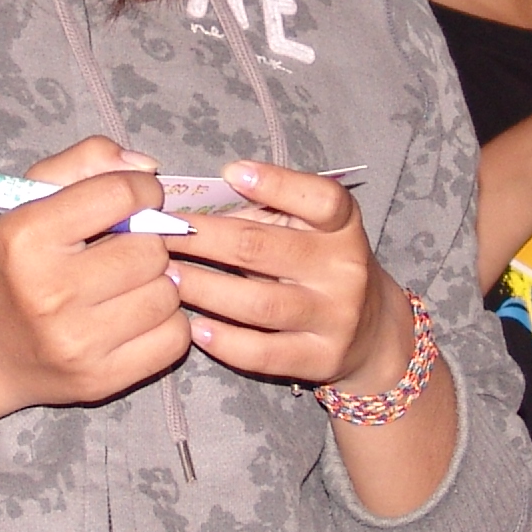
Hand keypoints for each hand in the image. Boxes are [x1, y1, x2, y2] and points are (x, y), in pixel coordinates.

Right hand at [0, 137, 192, 409]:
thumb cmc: (13, 266)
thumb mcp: (30, 199)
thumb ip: (85, 162)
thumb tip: (147, 168)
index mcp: (27, 237)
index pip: (120, 195)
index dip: (143, 192)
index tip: (137, 201)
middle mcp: (49, 292)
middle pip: (150, 250)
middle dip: (147, 244)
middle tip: (122, 253)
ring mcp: (76, 342)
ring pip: (167, 295)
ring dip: (157, 286)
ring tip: (126, 287)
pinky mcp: (99, 379)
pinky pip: (173, 339)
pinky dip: (165, 325)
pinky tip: (134, 318)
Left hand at [168, 160, 399, 388]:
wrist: (371, 332)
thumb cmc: (318, 266)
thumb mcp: (309, 231)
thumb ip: (266, 213)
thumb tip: (193, 205)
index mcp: (343, 226)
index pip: (321, 200)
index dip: (277, 183)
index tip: (229, 172)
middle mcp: (345, 269)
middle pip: (264, 248)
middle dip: (203, 238)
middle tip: (160, 233)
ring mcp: (336, 317)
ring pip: (259, 303)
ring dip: (203, 289)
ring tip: (166, 278)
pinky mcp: (321, 358)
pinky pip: (264, 352)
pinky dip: (224, 341)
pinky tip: (193, 327)